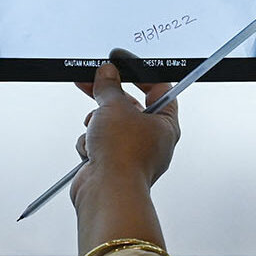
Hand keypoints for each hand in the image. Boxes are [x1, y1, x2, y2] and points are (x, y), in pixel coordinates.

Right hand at [70, 50, 180, 206]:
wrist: (106, 191)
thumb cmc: (123, 154)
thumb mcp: (115, 107)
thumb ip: (110, 87)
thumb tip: (107, 73)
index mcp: (165, 123)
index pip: (158, 88)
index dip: (139, 74)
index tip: (119, 64)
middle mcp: (151, 139)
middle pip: (128, 107)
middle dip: (107, 99)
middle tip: (91, 82)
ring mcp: (131, 153)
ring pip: (108, 125)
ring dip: (96, 124)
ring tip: (94, 129)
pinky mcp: (111, 164)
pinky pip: (97, 143)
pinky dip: (89, 144)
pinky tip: (91, 151)